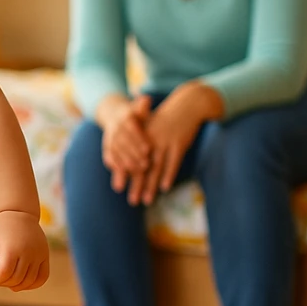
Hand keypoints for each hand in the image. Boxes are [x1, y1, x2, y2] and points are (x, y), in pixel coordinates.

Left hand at [0, 210, 49, 291]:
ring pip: (29, 281)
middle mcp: (28, 252)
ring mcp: (39, 254)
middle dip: (4, 282)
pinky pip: (42, 278)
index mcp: (11, 248)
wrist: (19, 212)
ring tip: (10, 278)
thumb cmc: (1, 228)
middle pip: (16, 279)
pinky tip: (23, 281)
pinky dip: (32, 284)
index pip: (4, 275)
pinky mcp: (45, 256)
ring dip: (17, 285)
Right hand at [99, 94, 152, 192]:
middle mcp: (115, 127)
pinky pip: (108, 156)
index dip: (139, 139)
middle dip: (134, 154)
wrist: (113, 113)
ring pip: (116, 151)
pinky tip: (122, 173)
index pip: (132, 129)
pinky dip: (114, 165)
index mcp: (125, 117)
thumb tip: (146, 99)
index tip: (148, 150)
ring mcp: (109, 137)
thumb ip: (142, 106)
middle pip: (124, 142)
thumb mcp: (138, 108)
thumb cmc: (134, 113)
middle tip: (146, 164)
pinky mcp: (106, 146)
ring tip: (137, 171)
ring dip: (126, 162)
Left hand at [130, 83, 219, 206]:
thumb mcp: (151, 127)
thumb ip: (142, 143)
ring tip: (146, 200)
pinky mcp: (179, 143)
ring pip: (156, 167)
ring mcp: (165, 141)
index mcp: (141, 136)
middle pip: (141, 166)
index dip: (124, 173)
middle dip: (136, 185)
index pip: (130, 157)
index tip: (119, 188)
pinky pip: (173, 162)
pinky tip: (164, 188)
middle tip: (132, 201)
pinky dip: (169, 175)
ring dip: (151, 185)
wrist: (187, 105)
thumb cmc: (167, 119)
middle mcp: (151, 140)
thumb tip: (134, 163)